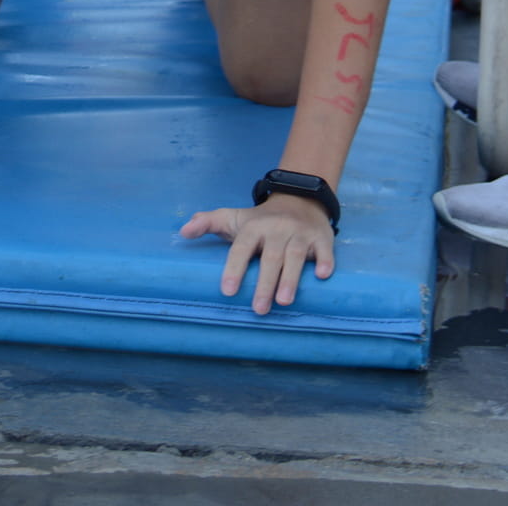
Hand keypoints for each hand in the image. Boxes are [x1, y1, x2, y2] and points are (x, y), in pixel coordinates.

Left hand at [180, 192, 335, 314]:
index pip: (242, 247)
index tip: (228, 291)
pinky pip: (325, 250)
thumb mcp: (233, 217)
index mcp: (253, 227)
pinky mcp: (321, 237)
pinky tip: (323, 276)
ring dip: (291, 278)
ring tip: (284, 302)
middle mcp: (276, 229)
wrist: (299, 198)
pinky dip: (325, 262)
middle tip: (258, 309)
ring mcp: (300, 233)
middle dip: (264, 282)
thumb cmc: (260, 219)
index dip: (235, 268)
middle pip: (270, 256)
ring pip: (296, 255)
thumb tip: (182, 231)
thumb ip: (207, 223)